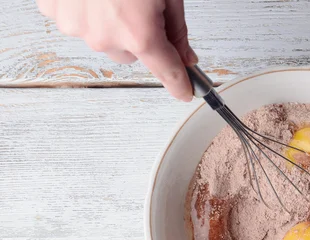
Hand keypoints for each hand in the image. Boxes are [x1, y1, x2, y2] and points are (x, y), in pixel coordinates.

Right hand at [36, 0, 196, 100]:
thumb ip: (176, 30)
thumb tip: (184, 56)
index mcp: (140, 33)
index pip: (165, 71)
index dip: (178, 84)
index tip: (185, 92)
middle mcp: (105, 37)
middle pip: (131, 54)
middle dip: (140, 36)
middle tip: (140, 5)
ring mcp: (76, 26)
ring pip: (104, 40)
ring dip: (111, 22)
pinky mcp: (54, 11)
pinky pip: (79, 22)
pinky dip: (87, 10)